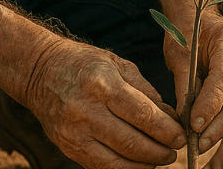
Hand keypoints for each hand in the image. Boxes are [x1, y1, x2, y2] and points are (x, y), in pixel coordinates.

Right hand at [26, 38, 185, 167]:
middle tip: (174, 151)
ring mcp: (75, 132)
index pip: (143, 115)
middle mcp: (87, 110)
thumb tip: (169, 117)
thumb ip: (145, 90)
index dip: (167, 130)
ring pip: (118, 162)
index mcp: (103, 84)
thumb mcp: (118, 64)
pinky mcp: (67, 147)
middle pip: (132, 142)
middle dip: (160, 151)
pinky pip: (101, 167)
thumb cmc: (85, 64)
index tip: (181, 136)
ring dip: (145, 165)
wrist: (40, 71)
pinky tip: (137, 164)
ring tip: (159, 159)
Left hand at [165, 12, 222, 151]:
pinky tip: (207, 135)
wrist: (195, 17)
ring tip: (201, 143)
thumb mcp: (178, 52)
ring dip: (220, 127)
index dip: (210, 104)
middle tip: (199, 143)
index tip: (195, 124)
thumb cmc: (185, 30)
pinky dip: (221, 120)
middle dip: (218, 123)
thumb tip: (184, 118)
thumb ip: (184, 83)